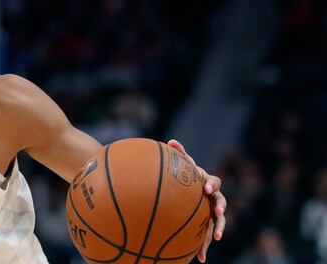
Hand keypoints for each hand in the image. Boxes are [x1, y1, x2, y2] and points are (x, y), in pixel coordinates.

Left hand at [168, 140, 226, 262]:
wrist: (189, 194)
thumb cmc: (186, 178)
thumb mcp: (183, 167)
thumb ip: (180, 154)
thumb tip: (171, 140)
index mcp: (206, 183)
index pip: (213, 182)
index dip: (211, 184)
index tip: (206, 189)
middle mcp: (213, 197)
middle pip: (221, 200)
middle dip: (220, 205)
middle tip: (218, 209)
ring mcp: (212, 210)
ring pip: (219, 219)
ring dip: (219, 227)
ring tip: (217, 236)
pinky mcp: (209, 223)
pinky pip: (208, 234)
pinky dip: (204, 246)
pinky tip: (200, 258)